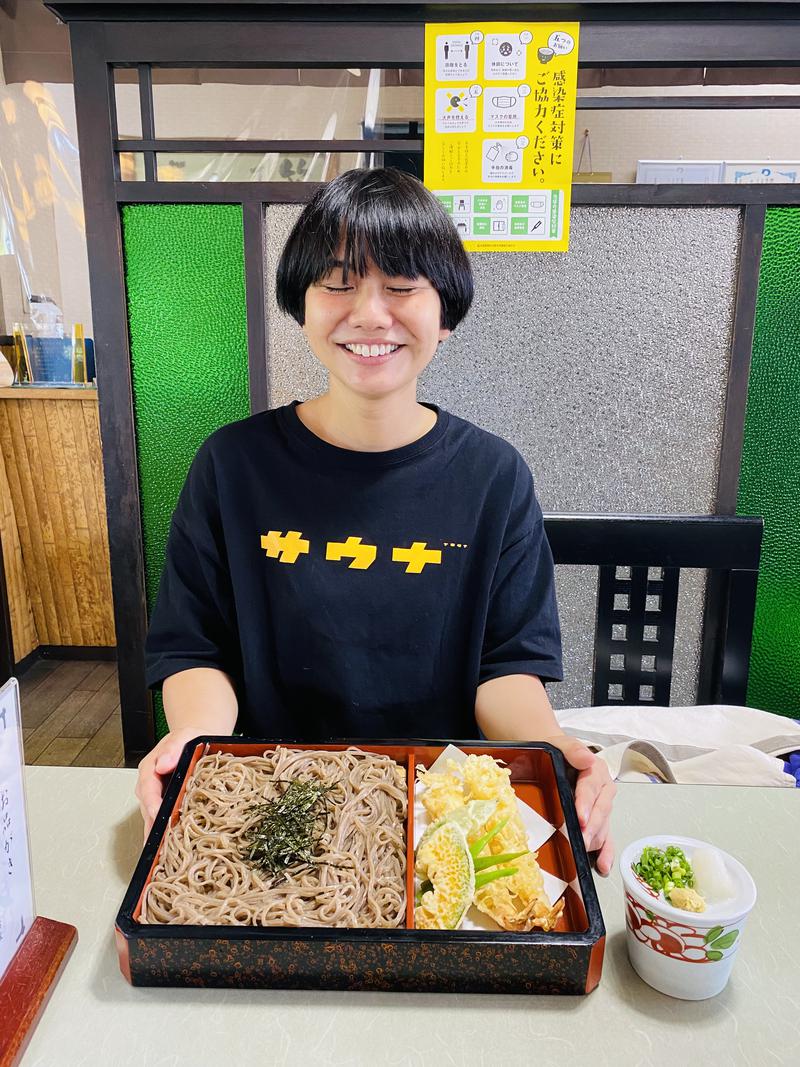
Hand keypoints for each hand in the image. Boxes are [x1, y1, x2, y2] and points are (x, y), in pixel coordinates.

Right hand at [135, 727, 202, 840]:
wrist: (196, 742)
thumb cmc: (189, 740)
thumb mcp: (184, 737)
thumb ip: (173, 748)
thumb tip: (161, 764)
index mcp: (150, 768)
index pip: (147, 788)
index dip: (152, 803)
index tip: (158, 814)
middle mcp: (149, 786)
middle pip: (148, 809)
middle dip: (155, 826)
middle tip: (164, 842)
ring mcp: (156, 798)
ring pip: (152, 819)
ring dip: (159, 835)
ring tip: (166, 852)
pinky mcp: (165, 806)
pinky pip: (161, 821)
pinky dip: (164, 835)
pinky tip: (169, 849)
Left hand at [545, 735, 616, 876]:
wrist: (554, 757)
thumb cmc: (556, 753)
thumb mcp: (561, 744)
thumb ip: (573, 749)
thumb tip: (587, 757)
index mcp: (596, 770)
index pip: (591, 788)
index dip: (586, 803)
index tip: (580, 817)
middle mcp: (603, 789)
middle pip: (600, 810)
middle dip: (591, 826)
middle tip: (582, 840)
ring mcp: (602, 806)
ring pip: (603, 825)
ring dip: (595, 839)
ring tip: (585, 851)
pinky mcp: (599, 820)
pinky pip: (606, 837)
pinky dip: (606, 852)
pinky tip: (603, 866)